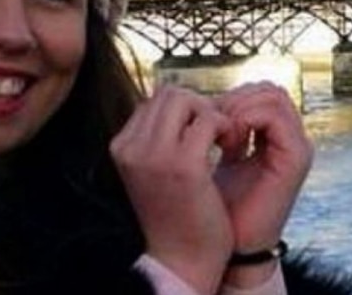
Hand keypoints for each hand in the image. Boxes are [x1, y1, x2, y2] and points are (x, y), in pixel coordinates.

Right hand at [111, 85, 234, 294]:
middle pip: (169, 93)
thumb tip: (178, 100)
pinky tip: (231, 149)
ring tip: (222, 141)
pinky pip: (209, 120)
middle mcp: (131, 146)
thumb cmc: (175, 213)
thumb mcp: (152, 170)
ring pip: (186, 99)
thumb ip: (156, 137)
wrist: (183, 258)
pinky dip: (225, 128)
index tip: (201, 135)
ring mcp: (154, 154)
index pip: (152, 101)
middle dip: (198, 106)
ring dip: (211, 114)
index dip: (183, 111)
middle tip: (216, 134)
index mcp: (121, 146)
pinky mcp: (183, 164)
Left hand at [215, 82, 313, 254]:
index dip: (229, 96)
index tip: (205, 121)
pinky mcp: (296, 159)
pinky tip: (228, 142)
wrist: (229, 244)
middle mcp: (288, 137)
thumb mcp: (211, 157)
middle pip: (267, 88)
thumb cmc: (216, 203)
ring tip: (219, 135)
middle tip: (210, 125)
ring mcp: (295, 146)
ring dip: (238, 108)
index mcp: (271, 135)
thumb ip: (216, 128)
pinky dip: (246, 119)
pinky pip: (275, 117)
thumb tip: (197, 98)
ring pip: (273, 95)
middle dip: (233, 98)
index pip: (258, 90)